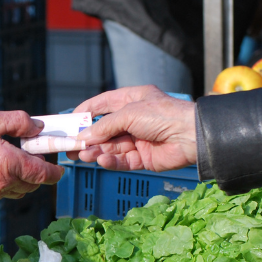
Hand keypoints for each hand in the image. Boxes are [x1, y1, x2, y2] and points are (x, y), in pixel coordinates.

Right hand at [0, 111, 63, 203]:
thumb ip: (18, 122)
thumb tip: (38, 127)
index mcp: (7, 162)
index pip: (43, 174)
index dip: (56, 172)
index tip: (60, 167)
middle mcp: (3, 182)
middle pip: (34, 184)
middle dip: (39, 172)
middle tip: (33, 154)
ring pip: (21, 190)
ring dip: (24, 178)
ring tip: (14, 160)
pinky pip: (6, 192)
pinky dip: (9, 182)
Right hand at [64, 85, 197, 171]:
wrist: (191, 136)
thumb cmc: (163, 115)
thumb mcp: (129, 113)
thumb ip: (104, 126)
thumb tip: (83, 137)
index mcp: (132, 100)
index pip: (103, 104)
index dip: (86, 112)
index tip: (70, 121)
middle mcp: (134, 119)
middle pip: (105, 130)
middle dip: (88, 138)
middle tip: (70, 147)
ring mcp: (139, 139)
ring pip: (111, 147)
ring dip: (96, 151)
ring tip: (82, 155)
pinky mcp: (143, 158)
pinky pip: (122, 160)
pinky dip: (111, 161)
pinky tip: (101, 161)